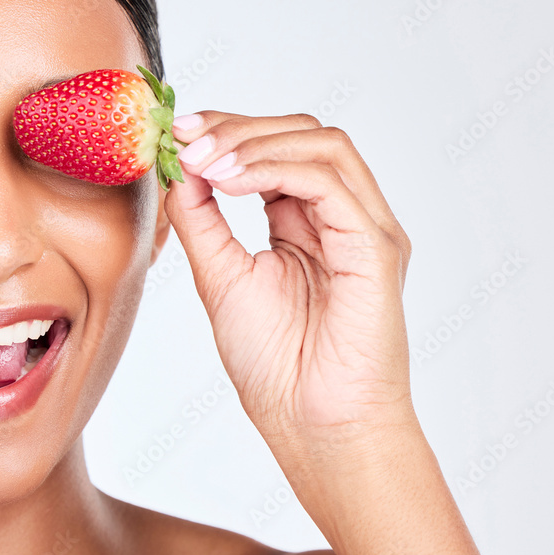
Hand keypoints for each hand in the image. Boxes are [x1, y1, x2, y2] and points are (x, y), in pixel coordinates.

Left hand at [164, 112, 414, 449]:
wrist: (312, 427)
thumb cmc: (275, 365)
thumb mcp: (221, 276)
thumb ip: (202, 221)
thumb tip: (179, 169)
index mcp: (308, 223)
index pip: (277, 150)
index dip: (228, 131)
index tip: (177, 131)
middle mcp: (343, 217)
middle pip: (302, 134)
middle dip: (237, 127)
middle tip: (186, 136)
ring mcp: (365, 229)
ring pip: (323, 145)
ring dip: (254, 142)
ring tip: (203, 159)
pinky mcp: (376, 248)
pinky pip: (328, 183)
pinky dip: (273, 169)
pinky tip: (227, 181)